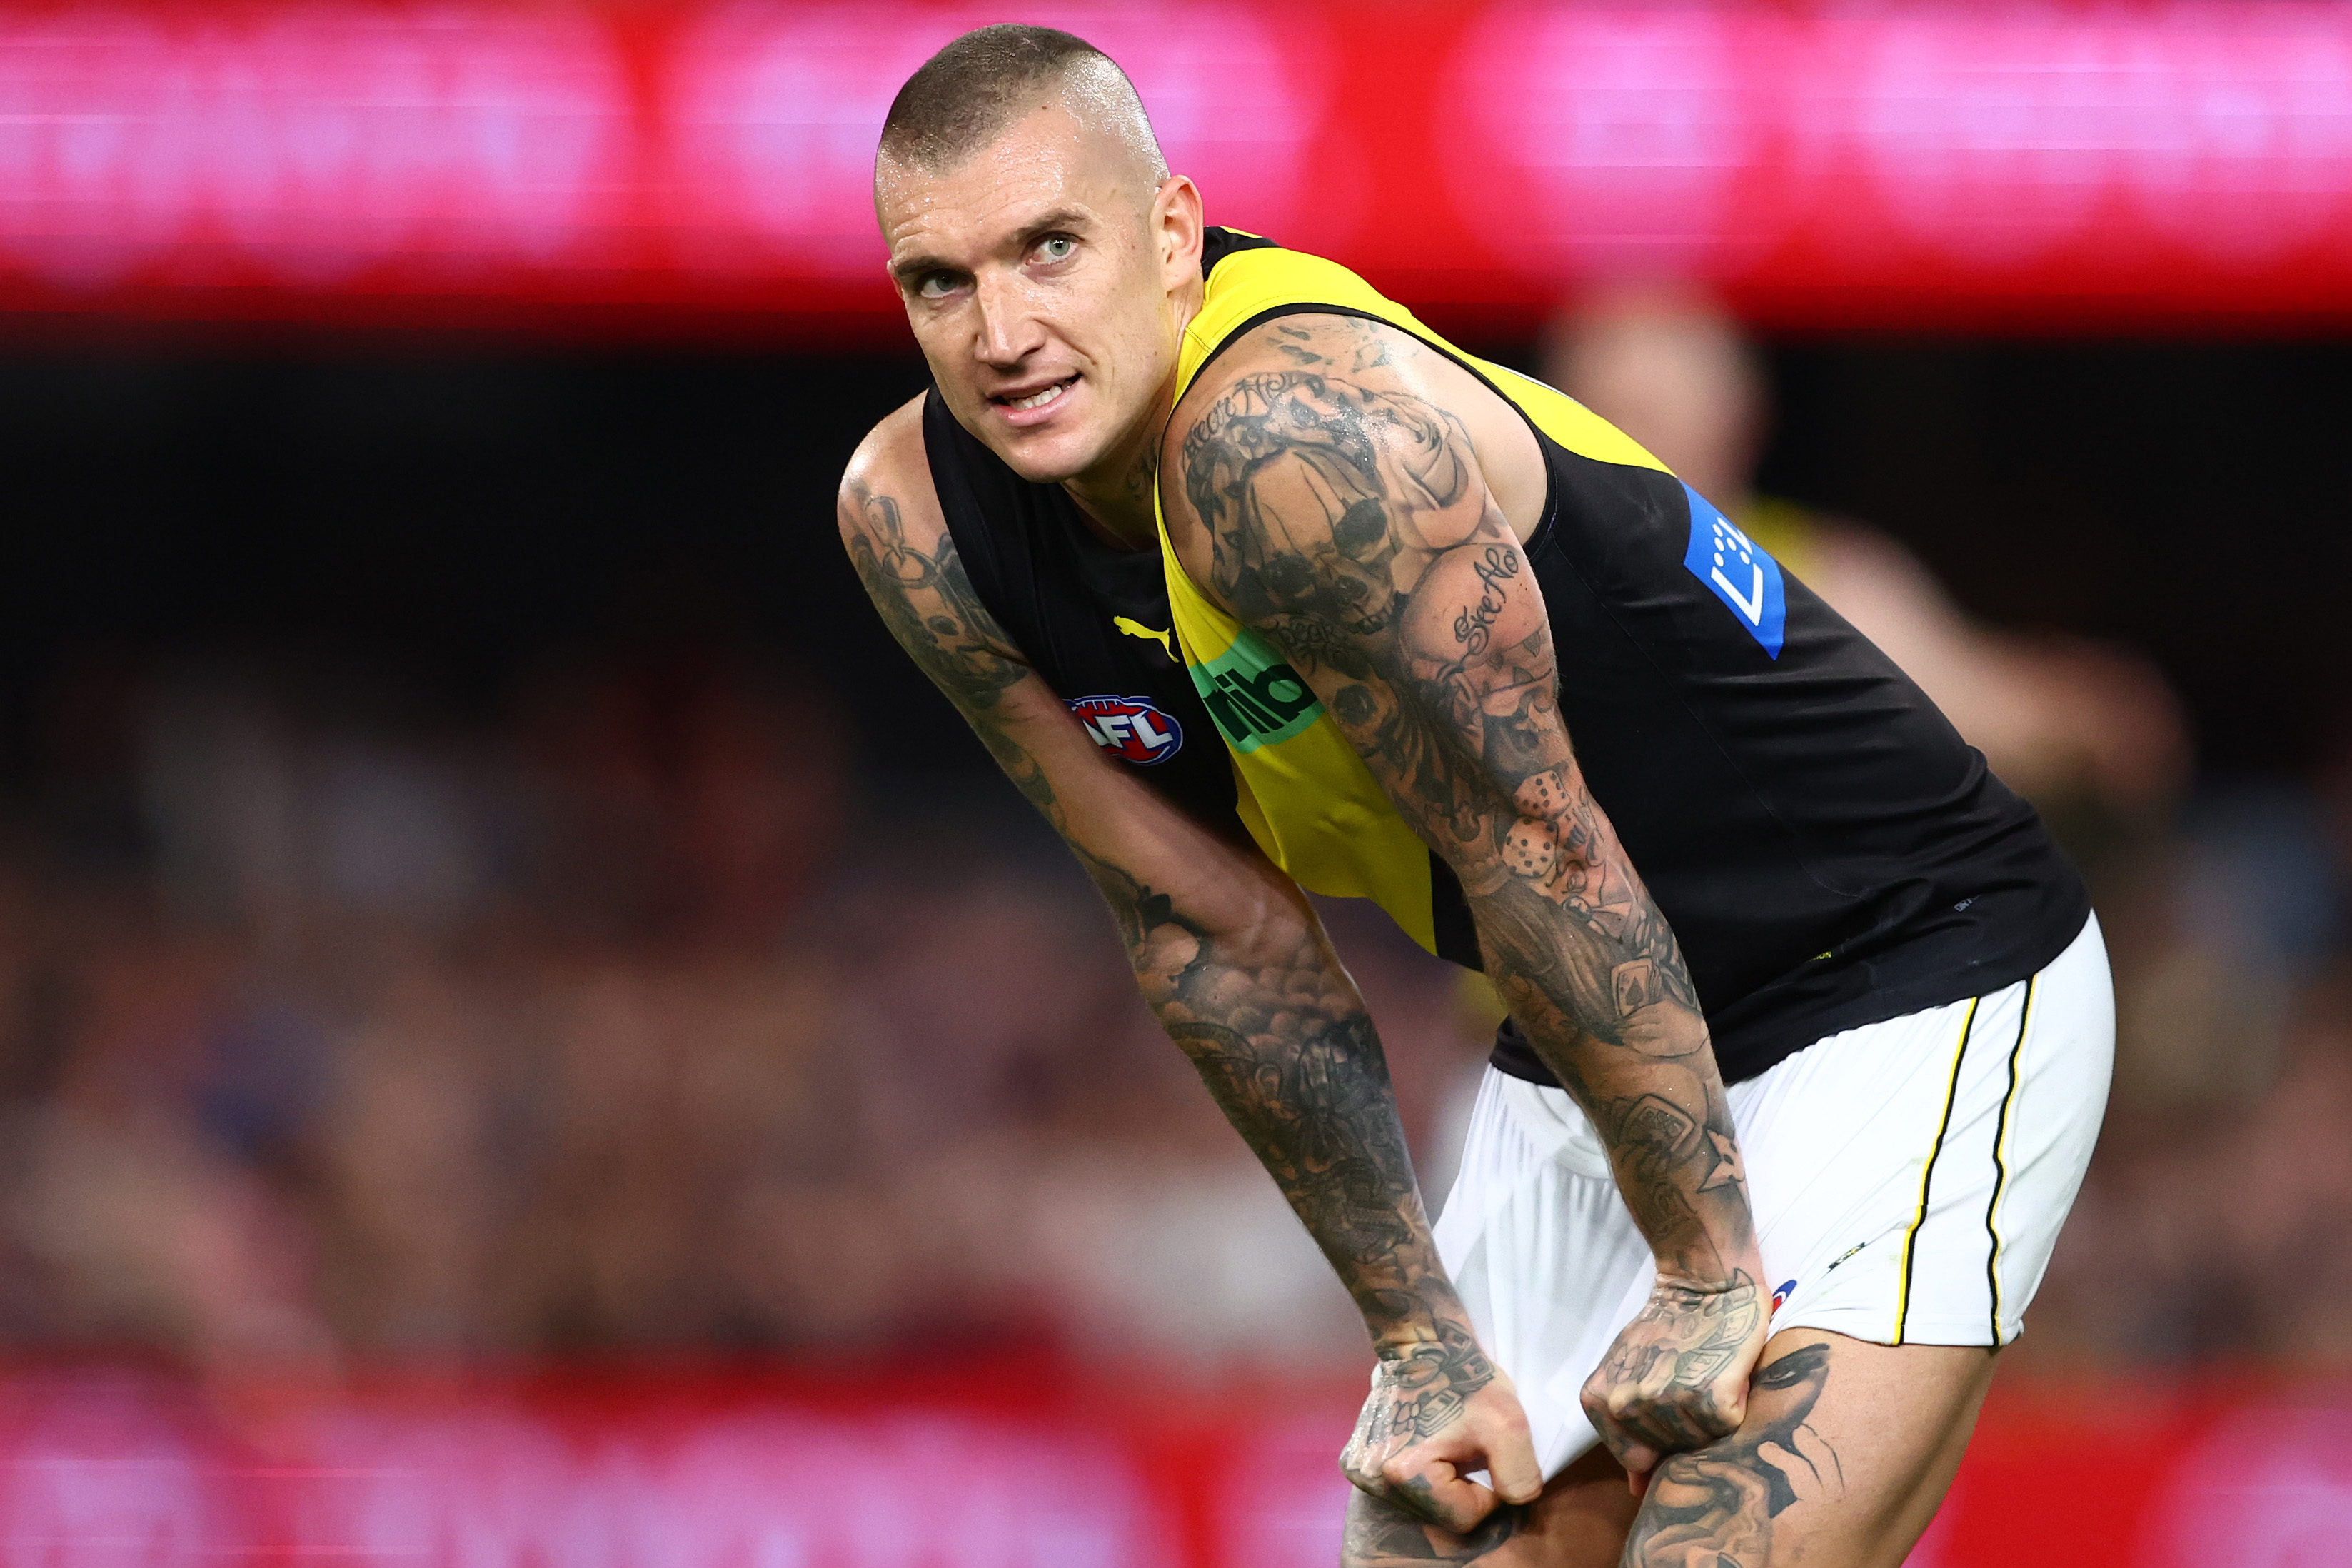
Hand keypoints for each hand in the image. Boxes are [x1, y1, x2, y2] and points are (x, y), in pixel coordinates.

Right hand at [1341, 1320, 1543, 1532]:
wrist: (1424, 1346)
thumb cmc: (1465, 1380)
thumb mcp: (1509, 1425)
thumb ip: (1519, 1476)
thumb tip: (1512, 1504)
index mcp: (1406, 1473)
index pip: (1464, 1518)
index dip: (1490, 1494)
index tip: (1488, 1457)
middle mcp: (1373, 1479)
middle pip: (1439, 1514)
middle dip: (1464, 1490)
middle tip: (1469, 1451)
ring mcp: (1360, 1472)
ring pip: (1422, 1505)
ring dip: (1443, 1484)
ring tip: (1448, 1447)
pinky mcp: (1357, 1463)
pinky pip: (1402, 1490)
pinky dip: (1423, 1476)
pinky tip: (1428, 1447)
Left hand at [1580, 1269, 1767, 1494]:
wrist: (1705, 1283)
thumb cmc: (1668, 1330)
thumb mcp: (1629, 1374)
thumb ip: (1627, 1432)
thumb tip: (1637, 1491)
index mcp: (1601, 1401)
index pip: (1635, 1459)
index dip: (1660, 1437)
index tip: (1668, 1400)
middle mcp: (1628, 1404)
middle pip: (1669, 1452)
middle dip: (1685, 1426)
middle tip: (1689, 1380)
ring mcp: (1667, 1401)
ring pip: (1700, 1442)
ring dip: (1710, 1415)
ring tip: (1705, 1372)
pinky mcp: (1710, 1397)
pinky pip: (1727, 1425)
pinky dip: (1735, 1403)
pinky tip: (1725, 1373)